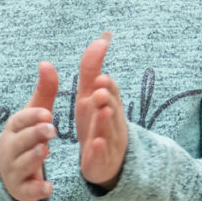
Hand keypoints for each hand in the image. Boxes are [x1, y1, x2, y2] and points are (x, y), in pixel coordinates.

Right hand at [0, 61, 57, 200]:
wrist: (5, 171)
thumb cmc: (25, 136)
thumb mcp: (34, 114)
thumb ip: (45, 91)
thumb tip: (47, 62)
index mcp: (14, 129)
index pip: (19, 121)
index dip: (31, 117)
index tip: (47, 113)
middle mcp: (11, 149)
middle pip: (21, 141)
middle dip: (35, 135)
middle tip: (51, 129)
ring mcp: (14, 170)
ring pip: (23, 164)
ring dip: (34, 158)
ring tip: (45, 151)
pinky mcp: (21, 190)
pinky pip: (27, 191)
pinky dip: (36, 190)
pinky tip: (48, 188)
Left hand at [73, 34, 127, 186]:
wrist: (105, 163)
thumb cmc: (96, 123)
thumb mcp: (90, 95)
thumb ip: (92, 69)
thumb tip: (102, 37)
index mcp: (109, 106)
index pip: (112, 94)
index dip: (107, 87)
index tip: (101, 78)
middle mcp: (112, 123)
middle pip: (112, 111)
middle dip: (107, 100)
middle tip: (100, 92)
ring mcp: (109, 143)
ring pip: (107, 132)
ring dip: (104, 122)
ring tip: (102, 111)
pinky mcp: (100, 161)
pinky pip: (100, 156)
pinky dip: (98, 149)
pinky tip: (94, 144)